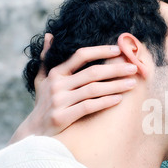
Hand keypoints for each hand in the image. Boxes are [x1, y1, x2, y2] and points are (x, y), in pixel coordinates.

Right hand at [10, 33, 137, 142]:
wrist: (34, 132)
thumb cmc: (43, 104)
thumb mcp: (41, 80)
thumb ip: (46, 59)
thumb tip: (50, 36)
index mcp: (55, 73)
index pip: (80, 56)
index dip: (100, 51)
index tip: (119, 50)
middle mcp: (57, 85)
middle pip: (92, 73)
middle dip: (115, 69)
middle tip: (134, 68)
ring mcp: (59, 100)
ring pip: (93, 90)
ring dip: (115, 85)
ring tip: (132, 83)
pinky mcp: (62, 116)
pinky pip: (88, 106)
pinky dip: (105, 102)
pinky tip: (119, 99)